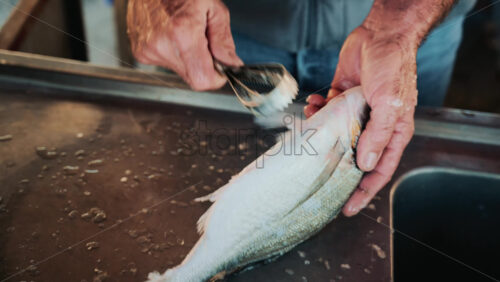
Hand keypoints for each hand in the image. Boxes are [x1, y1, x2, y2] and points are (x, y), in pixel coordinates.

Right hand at [127, 0, 242, 90]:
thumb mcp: (213, 7)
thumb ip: (223, 40)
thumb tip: (230, 63)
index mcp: (183, 33)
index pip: (203, 80)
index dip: (216, 77)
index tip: (221, 68)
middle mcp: (162, 45)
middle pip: (192, 77)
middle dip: (203, 65)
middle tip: (203, 42)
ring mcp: (148, 50)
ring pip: (180, 71)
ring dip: (189, 59)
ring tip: (185, 33)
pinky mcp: (140, 52)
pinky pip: (166, 64)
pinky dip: (174, 53)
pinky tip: (172, 35)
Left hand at [304, 26, 417, 215]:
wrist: (380, 35)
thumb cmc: (393, 67)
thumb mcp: (390, 104)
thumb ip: (377, 134)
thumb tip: (365, 165)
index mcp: (392, 133)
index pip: (379, 171)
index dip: (364, 193)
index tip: (348, 209)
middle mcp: (373, 127)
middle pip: (354, 159)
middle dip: (336, 171)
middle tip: (317, 184)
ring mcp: (356, 113)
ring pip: (335, 137)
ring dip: (322, 136)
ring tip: (311, 133)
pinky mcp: (340, 99)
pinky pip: (325, 114)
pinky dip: (316, 112)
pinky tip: (313, 105)